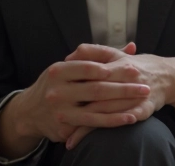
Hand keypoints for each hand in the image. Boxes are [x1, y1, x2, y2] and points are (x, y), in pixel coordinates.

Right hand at [0, 42, 148, 157]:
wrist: (29, 111)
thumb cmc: (57, 83)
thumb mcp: (70, 67)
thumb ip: (100, 56)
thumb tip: (132, 47)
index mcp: (58, 71)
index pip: (88, 68)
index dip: (111, 68)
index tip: (133, 68)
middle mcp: (57, 91)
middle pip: (96, 89)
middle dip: (124, 88)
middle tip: (145, 86)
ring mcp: (60, 111)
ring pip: (96, 108)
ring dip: (122, 105)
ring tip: (142, 101)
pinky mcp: (64, 127)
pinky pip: (93, 124)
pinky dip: (112, 121)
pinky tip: (129, 118)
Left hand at [63, 43, 174, 148]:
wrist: (169, 76)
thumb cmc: (137, 65)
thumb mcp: (117, 54)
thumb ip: (94, 52)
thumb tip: (70, 56)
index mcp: (119, 64)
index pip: (91, 74)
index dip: (73, 83)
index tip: (53, 93)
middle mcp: (127, 80)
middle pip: (96, 96)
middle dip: (75, 107)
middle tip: (54, 117)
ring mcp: (134, 96)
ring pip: (105, 113)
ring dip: (86, 126)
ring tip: (68, 137)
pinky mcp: (141, 110)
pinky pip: (119, 123)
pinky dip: (104, 132)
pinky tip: (92, 139)